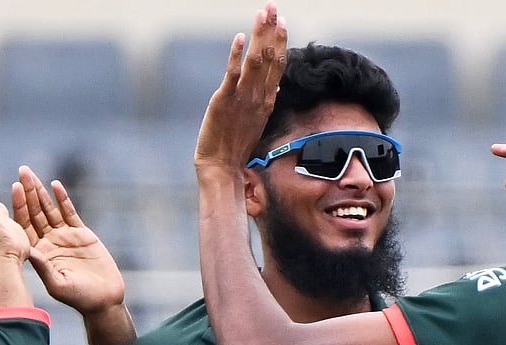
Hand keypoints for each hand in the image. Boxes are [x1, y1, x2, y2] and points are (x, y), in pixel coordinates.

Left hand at [12, 165, 125, 315]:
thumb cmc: (79, 298)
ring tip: (32, 174)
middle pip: (35, 212)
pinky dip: (63, 199)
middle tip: (22, 171)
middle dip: (28, 192)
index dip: (20, 207)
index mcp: (39, 253)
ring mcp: (64, 237)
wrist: (103, 299)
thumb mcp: (58, 284)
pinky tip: (56, 186)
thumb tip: (30, 251)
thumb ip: (44, 268)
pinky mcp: (82, 234)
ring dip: (41, 192)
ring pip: (50, 209)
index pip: (25, 226)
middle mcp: (49, 242)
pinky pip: (70, 213)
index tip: (15, 189)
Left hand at [193, 1, 287, 174]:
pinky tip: (240, 38)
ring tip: (263, 13)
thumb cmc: (236, 147)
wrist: (222, 167)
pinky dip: (237, 55)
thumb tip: (275, 87)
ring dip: (260, 35)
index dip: (281, 42)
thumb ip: (264, 101)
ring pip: (256, 61)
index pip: (278, 65)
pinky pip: (233, 74)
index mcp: (266, 100)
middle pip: (270, 57)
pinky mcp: (224, 100)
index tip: (283, 22)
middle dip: (272, 30)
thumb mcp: (255, 121)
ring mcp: (243, 97)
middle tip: (273, 7)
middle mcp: (258, 96)